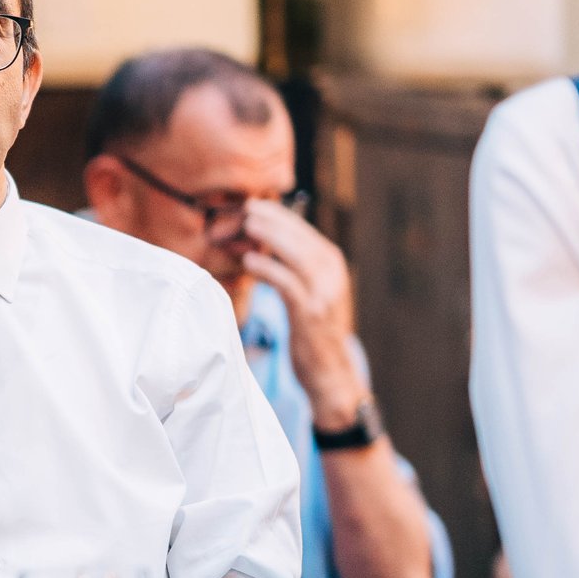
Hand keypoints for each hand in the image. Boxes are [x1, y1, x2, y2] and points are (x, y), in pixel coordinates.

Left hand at [237, 200, 364, 425]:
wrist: (331, 372)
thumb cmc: (313, 331)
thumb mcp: (311, 292)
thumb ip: (296, 267)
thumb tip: (266, 241)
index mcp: (332, 264)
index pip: (304, 230)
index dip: (278, 215)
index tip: (253, 205)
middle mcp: (332, 274)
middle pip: (300, 236)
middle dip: (272, 219)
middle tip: (246, 208)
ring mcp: (324, 292)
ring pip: (296, 254)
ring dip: (270, 236)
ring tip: (247, 225)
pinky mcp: (311, 312)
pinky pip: (287, 283)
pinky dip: (268, 268)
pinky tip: (249, 260)